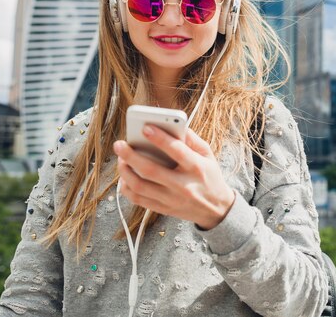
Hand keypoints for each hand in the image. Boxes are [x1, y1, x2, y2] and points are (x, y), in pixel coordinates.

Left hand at [113, 125, 234, 229]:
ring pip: (140, 186)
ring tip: (120, 159)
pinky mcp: (164, 209)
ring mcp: (172, 199)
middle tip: (119, 144)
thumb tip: (172, 125)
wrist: (216, 209)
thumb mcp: (208, 155)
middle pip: (151, 170)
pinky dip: (127, 188)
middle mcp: (183, 185)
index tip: (145, 127)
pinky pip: (139, 200)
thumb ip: (192, 139)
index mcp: (196, 168)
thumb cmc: (210, 176)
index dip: (160, 138)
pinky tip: (124, 177)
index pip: (176, 151)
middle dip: (131, 156)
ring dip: (125, 172)